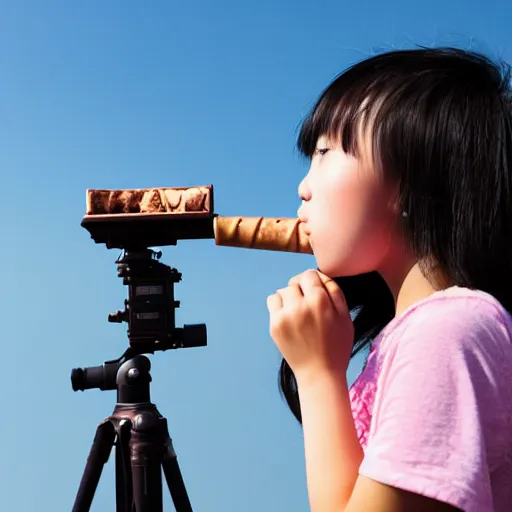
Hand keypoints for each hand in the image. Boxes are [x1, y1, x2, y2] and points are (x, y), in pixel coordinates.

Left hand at [267, 269, 353, 383]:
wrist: (319, 374)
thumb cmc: (336, 346)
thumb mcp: (345, 317)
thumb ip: (335, 291)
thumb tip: (320, 275)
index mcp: (319, 301)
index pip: (309, 274)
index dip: (314, 281)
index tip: (316, 291)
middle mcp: (299, 305)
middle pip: (294, 282)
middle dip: (301, 289)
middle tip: (308, 304)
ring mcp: (284, 316)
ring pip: (282, 291)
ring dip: (289, 297)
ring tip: (298, 311)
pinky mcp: (274, 326)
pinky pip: (272, 302)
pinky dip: (279, 305)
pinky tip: (289, 316)